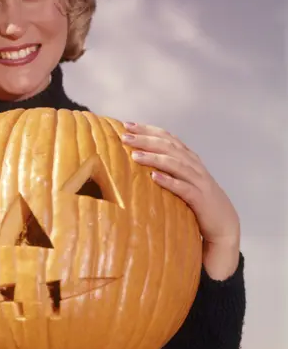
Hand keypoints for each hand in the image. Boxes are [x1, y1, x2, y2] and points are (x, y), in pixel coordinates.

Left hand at [121, 122, 240, 278]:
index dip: (148, 130)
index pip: (167, 137)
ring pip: (176, 164)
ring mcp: (199, 181)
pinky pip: (184, 188)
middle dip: (146, 140)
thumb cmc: (197, 201)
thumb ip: (166, 168)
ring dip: (155, 158)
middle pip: (169, 146)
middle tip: (125, 137)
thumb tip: (135, 160)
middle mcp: (194, 165)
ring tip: (135, 156)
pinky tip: (154, 177)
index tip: (127, 125)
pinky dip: (169, 181)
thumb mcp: (181, 179)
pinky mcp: (200, 199)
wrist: (224, 223)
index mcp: (188, 158)